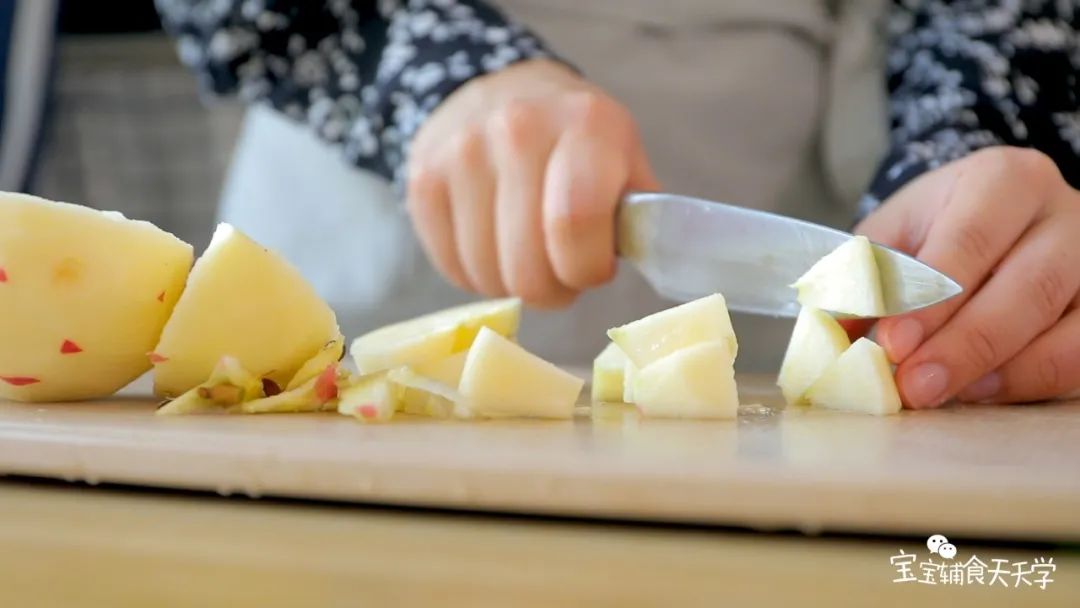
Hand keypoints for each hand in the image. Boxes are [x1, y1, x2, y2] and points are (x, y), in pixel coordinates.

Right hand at [406, 59, 657, 307]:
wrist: (500, 92)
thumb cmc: (577, 144)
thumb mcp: (624, 161)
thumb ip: (640, 217)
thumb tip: (653, 264)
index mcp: (585, 125)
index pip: (575, 225)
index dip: (587, 269)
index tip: (595, 268)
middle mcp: (517, 129)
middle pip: (527, 267)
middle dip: (552, 289)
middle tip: (562, 272)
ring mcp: (461, 153)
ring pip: (487, 275)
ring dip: (513, 285)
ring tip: (529, 256)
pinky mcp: (422, 180)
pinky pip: (452, 269)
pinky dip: (477, 276)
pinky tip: (495, 248)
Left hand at [857, 147, 1079, 407]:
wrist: (997, 220)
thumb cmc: (939, 229)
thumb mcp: (894, 235)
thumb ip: (863, 277)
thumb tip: (829, 333)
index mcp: (1003, 180)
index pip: (969, 240)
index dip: (929, 299)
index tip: (890, 343)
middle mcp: (1065, 214)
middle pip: (1029, 285)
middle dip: (965, 344)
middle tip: (914, 386)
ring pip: (1070, 327)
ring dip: (1003, 371)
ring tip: (945, 394)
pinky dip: (1033, 381)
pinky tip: (985, 391)